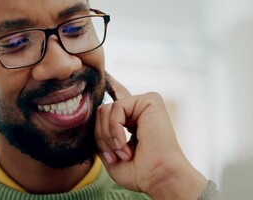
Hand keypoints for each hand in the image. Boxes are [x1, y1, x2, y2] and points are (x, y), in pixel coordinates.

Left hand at [95, 74, 206, 198]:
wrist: (159, 176)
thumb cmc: (140, 172)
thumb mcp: (110, 153)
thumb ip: (101, 134)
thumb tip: (94, 114)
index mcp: (132, 120)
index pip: (118, 98)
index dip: (112, 86)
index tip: (107, 75)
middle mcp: (138, 109)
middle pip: (101, 112)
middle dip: (101, 137)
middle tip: (115, 156)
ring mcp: (144, 103)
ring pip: (105, 110)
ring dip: (107, 137)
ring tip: (123, 153)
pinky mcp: (150, 99)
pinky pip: (116, 107)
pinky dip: (114, 128)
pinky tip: (124, 144)